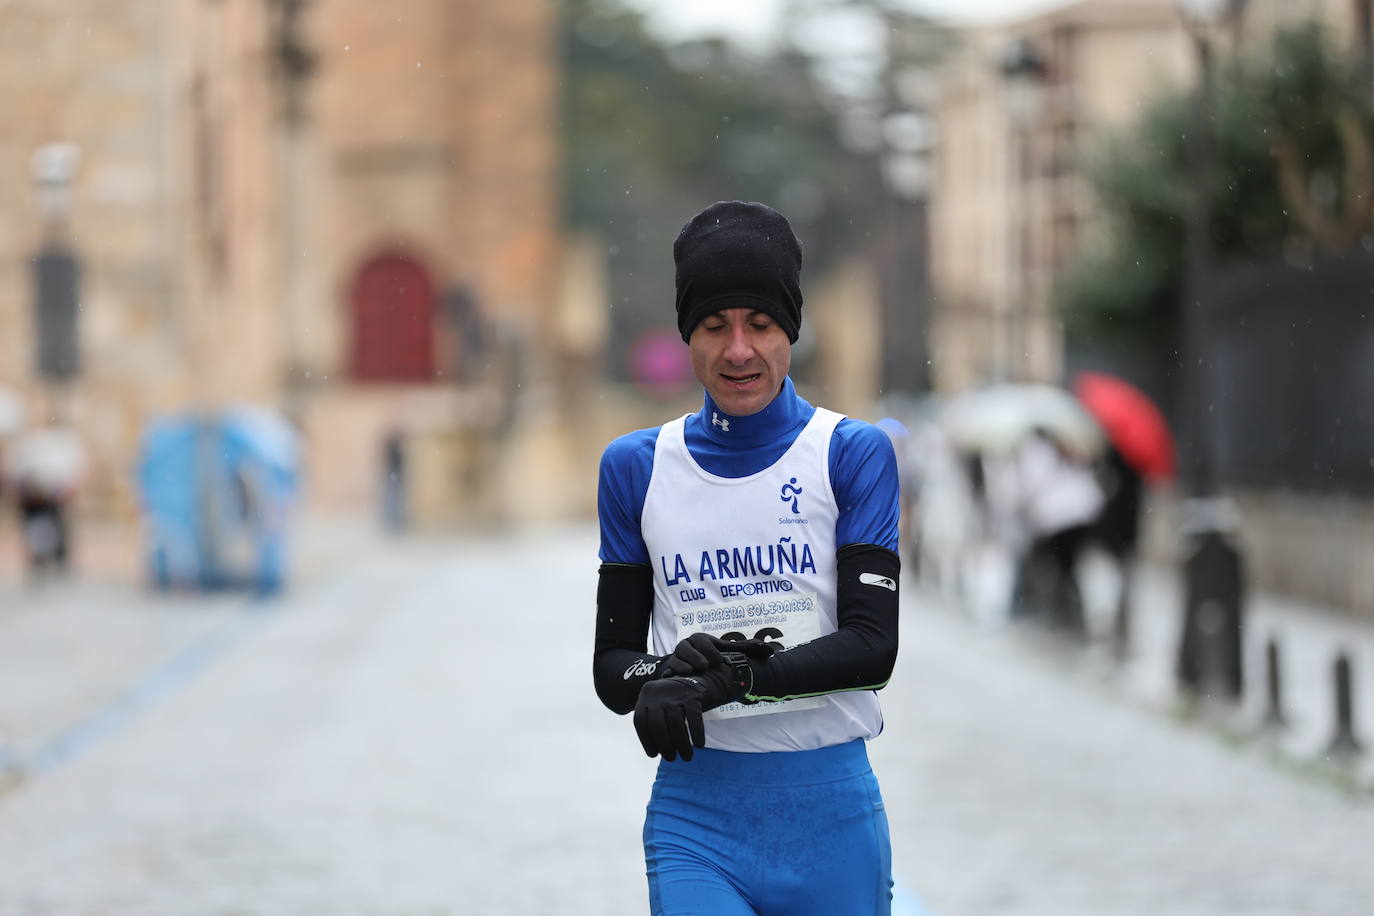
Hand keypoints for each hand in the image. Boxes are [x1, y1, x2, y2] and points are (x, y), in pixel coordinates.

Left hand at [632, 668, 736, 761]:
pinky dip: (697, 733)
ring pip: (675, 723)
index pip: (640, 721)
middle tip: (672, 758)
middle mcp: (658, 694)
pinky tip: (699, 745)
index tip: (654, 754)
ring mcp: (676, 693)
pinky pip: (694, 718)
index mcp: (645, 696)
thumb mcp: (656, 706)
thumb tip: (654, 752)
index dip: (646, 740)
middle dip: (664, 745)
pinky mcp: (693, 695)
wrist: (692, 678)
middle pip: (657, 724)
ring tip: (686, 757)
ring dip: (681, 744)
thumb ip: (652, 724)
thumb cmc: (670, 701)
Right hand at [659, 632, 774, 677]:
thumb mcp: (725, 652)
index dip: (711, 651)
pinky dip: (675, 672)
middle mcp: (687, 645)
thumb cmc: (708, 658)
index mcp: (701, 639)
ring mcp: (677, 656)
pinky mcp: (669, 668)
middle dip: (698, 656)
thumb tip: (770, 650)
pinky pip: (670, 668)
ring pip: (678, 657)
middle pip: (689, 647)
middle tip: (707, 666)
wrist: (683, 669)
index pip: (705, 641)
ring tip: (694, 670)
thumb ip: (745, 649)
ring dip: (686, 663)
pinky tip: (682, 677)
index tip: (718, 662)